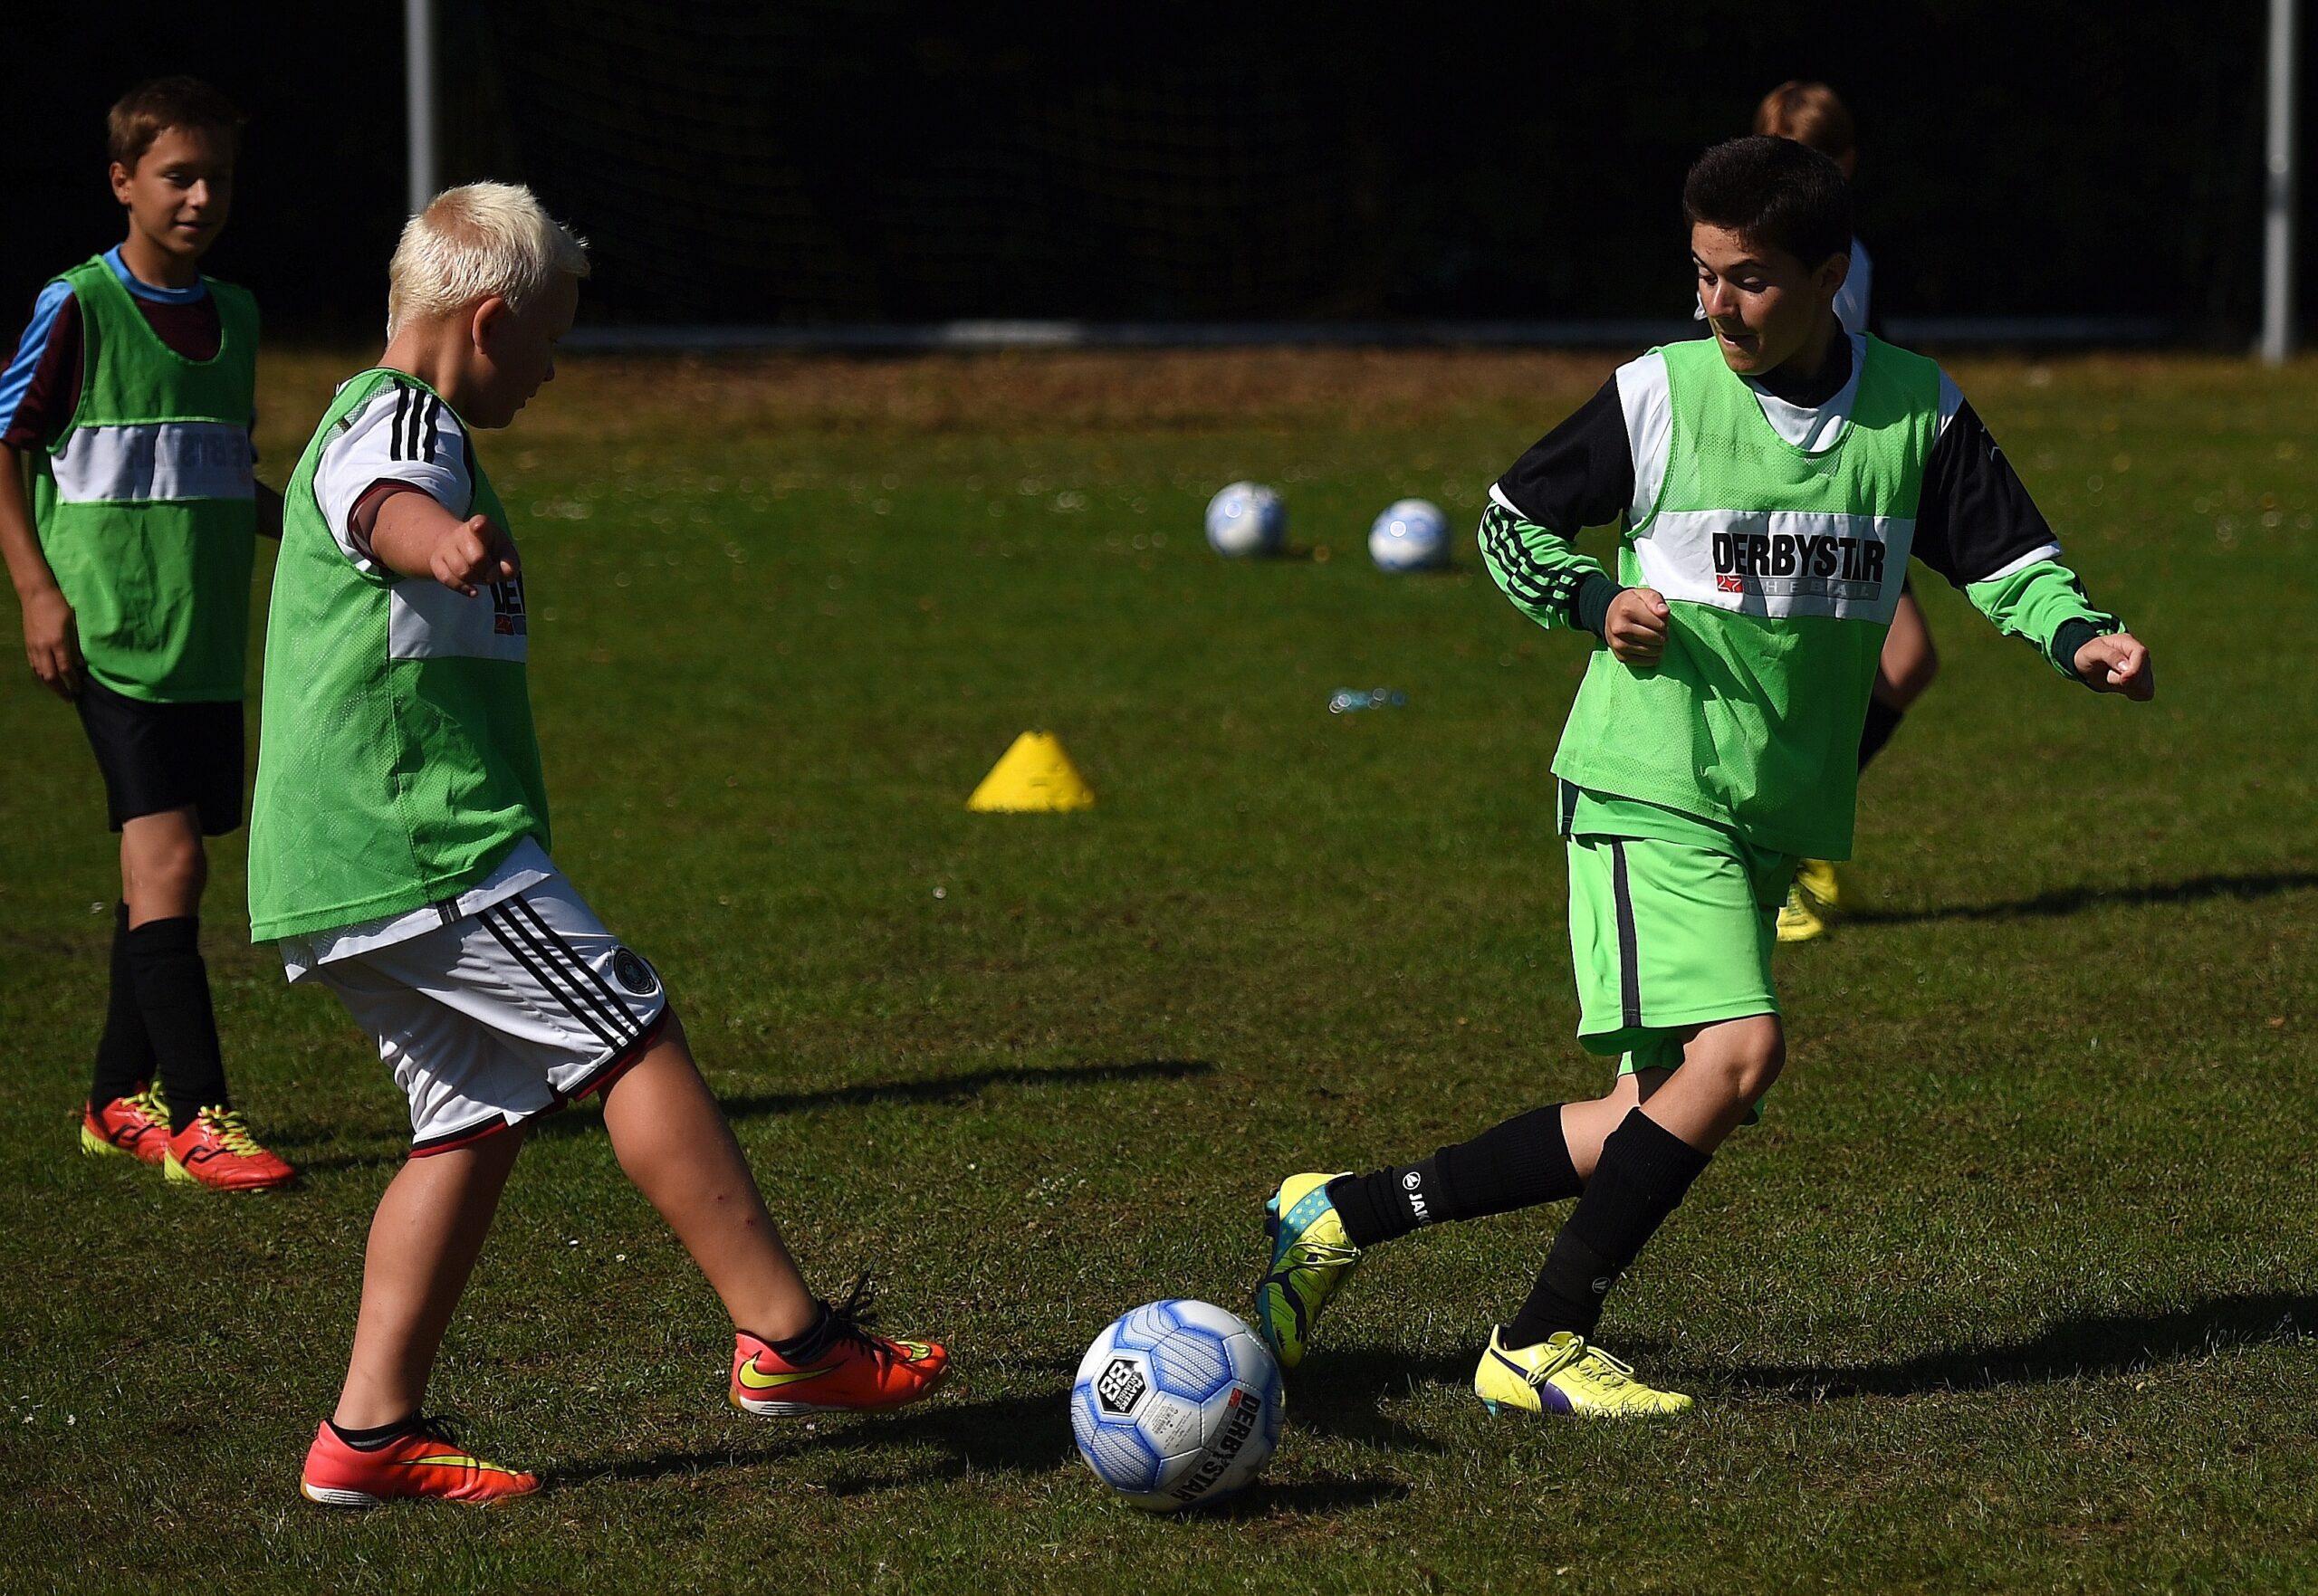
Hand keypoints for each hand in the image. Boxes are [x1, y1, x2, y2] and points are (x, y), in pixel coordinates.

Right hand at [20, 584, 80, 698]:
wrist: (36, 594)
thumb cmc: (60, 606)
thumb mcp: (74, 625)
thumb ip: (76, 646)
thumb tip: (80, 666)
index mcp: (57, 642)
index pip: (65, 670)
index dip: (73, 682)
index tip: (80, 690)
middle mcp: (43, 647)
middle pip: (50, 676)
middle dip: (60, 690)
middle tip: (70, 698)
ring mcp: (33, 646)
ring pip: (40, 673)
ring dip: (50, 685)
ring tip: (60, 690)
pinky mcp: (28, 644)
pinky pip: (34, 665)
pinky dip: (42, 674)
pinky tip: (48, 678)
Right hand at [429, 515, 520, 595]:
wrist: (463, 550)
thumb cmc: (491, 552)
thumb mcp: (507, 555)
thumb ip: (510, 565)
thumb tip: (492, 576)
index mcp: (483, 526)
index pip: (480, 523)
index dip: (479, 525)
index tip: (478, 525)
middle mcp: (462, 533)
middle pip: (477, 559)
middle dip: (487, 570)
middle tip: (489, 569)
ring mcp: (447, 546)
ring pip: (462, 572)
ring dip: (475, 580)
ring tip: (479, 574)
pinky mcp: (436, 561)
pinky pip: (448, 579)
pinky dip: (463, 588)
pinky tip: (473, 590)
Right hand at [1605, 587, 1670, 665]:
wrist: (1609, 613)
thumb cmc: (1632, 603)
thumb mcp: (1644, 594)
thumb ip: (1656, 601)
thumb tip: (1664, 613)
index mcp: (1627, 610)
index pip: (1660, 625)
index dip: (1665, 622)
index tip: (1660, 619)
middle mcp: (1620, 629)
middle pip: (1656, 639)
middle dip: (1663, 635)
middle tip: (1659, 630)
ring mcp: (1619, 644)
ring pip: (1652, 652)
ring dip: (1658, 647)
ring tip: (1654, 638)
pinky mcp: (1620, 656)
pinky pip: (1645, 662)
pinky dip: (1652, 657)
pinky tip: (1650, 648)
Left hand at [2073, 630, 2153, 699]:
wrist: (2089, 665)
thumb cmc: (2090, 654)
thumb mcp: (2093, 652)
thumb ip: (2110, 656)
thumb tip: (2127, 667)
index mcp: (2128, 642)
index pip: (2141, 653)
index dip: (2135, 669)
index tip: (2123, 679)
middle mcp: (2141, 655)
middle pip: (2142, 674)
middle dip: (2123, 681)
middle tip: (2107, 674)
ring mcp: (2145, 668)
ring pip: (2144, 686)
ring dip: (2125, 688)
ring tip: (2112, 677)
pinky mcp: (2145, 681)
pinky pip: (2146, 693)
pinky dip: (2132, 694)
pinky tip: (2121, 686)